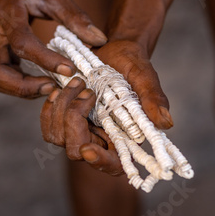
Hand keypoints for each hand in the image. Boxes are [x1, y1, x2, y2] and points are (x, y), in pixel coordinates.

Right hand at [0, 0, 106, 98]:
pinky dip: (17, 84)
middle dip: (22, 87)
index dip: (45, 60)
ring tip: (48, 86)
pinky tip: (39, 81)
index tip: (69, 70)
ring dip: (19, 89)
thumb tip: (99, 40)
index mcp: (7, 10)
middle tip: (52, 87)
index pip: (22, 42)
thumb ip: (75, 17)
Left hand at [40, 40, 172, 174]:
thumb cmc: (132, 63)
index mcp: (126, 137)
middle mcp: (102, 139)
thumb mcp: (144, 77)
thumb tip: (166, 123)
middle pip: (78, 150)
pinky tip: (58, 89)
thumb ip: (153, 99)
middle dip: (74, 121)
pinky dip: (50, 107)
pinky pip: (48, 126)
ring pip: (58, 138)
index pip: (114, 165)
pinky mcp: (64, 121)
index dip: (100, 162)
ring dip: (62, 108)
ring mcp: (81, 132)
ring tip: (77, 82)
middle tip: (86, 92)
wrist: (111, 50)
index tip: (89, 149)